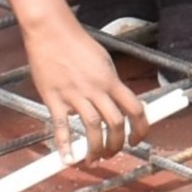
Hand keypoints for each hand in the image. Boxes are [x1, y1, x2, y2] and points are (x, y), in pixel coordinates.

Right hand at [29, 16, 146, 163]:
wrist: (52, 32)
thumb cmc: (77, 44)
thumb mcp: (103, 60)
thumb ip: (110, 82)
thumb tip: (119, 100)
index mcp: (111, 79)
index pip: (134, 108)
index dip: (140, 128)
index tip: (137, 140)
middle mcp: (96, 89)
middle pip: (114, 123)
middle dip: (116, 144)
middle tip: (112, 153)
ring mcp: (75, 95)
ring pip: (91, 128)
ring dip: (95, 149)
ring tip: (93, 159)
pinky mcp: (55, 99)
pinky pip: (61, 126)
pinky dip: (65, 145)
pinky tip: (68, 159)